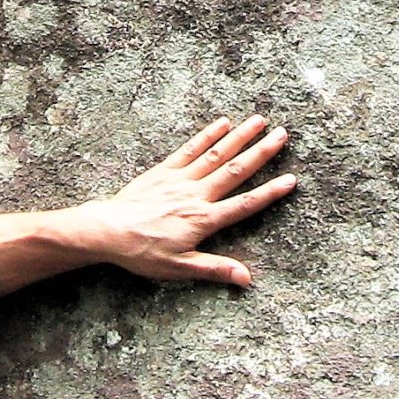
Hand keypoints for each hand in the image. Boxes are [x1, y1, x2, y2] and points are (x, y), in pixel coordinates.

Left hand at [0, 117, 297, 293]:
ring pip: (215, 154)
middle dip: (261, 153)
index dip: (269, 193)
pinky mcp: (164, 170)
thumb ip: (214, 270)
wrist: (106, 231)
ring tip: (260, 121)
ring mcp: (179, 179)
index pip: (244, 205)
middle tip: (282, 135)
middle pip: (234, 170)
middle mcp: (195, 195)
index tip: (291, 180)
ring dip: (239, 136)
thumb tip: (247, 278)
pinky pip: (190, 149)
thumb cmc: (142, 253)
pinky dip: (207, 135)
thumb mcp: (178, 269)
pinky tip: (222, 123)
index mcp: (202, 220)